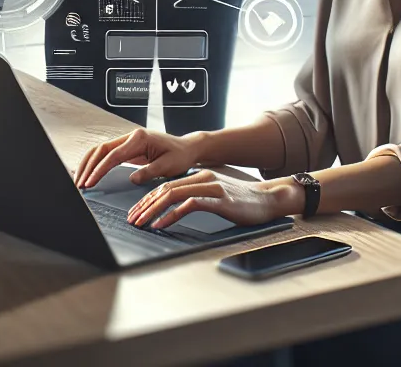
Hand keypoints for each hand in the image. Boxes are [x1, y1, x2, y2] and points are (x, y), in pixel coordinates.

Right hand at [75, 128, 203, 189]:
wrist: (187, 148)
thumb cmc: (180, 156)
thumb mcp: (168, 166)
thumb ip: (149, 171)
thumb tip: (132, 179)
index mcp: (139, 138)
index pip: (113, 156)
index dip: (99, 170)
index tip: (90, 183)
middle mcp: (130, 136)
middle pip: (101, 150)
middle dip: (87, 166)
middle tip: (79, 184)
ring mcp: (127, 141)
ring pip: (100, 150)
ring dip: (88, 164)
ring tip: (79, 180)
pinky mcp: (127, 148)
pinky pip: (106, 154)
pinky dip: (95, 162)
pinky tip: (87, 172)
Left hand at [127, 169, 300, 229]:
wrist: (269, 200)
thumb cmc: (243, 202)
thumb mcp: (216, 196)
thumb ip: (197, 197)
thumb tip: (175, 209)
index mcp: (200, 176)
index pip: (166, 186)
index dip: (148, 199)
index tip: (136, 212)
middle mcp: (202, 178)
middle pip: (164, 189)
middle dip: (144, 205)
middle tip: (131, 219)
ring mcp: (211, 187)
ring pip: (172, 194)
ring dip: (152, 210)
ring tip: (140, 222)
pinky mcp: (219, 199)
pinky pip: (188, 204)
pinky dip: (171, 215)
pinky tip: (161, 225)